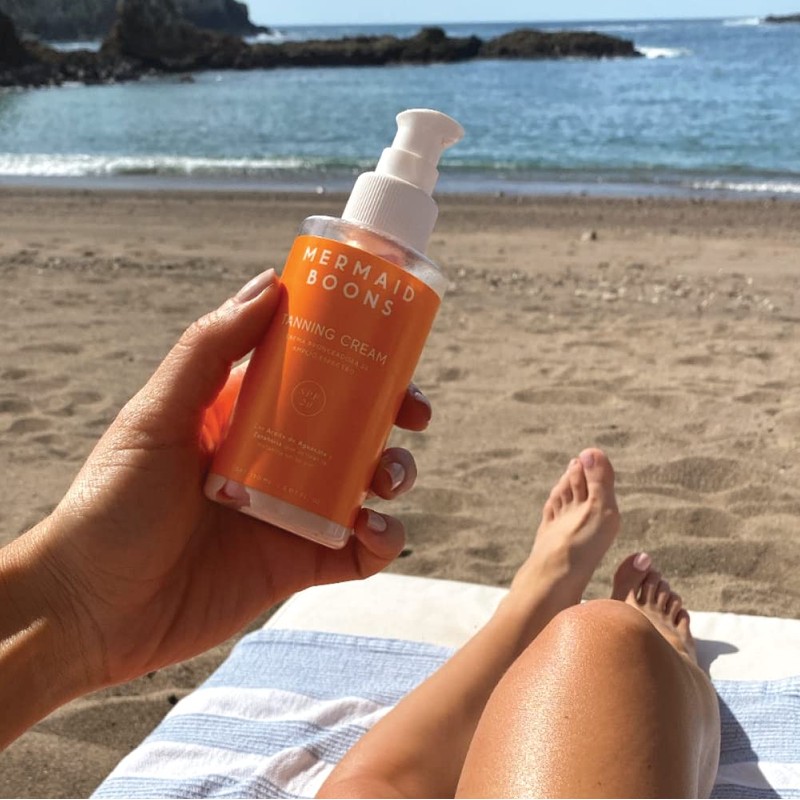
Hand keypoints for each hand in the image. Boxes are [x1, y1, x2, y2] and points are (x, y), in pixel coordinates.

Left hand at [6, 269, 428, 691]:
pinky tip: (374, 529)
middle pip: (354, 427)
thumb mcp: (157, 415)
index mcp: (245, 416)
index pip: (314, 375)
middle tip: (413, 415)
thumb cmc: (110, 504)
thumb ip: (210, 349)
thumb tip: (272, 285)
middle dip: (392, 416)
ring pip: (365, 484)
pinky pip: (360, 550)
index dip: (359, 361)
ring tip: (386, 478)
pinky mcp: (299, 564)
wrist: (91, 611)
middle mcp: (276, 459)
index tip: (392, 349)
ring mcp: (292, 512)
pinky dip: (384, 540)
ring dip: (395, 473)